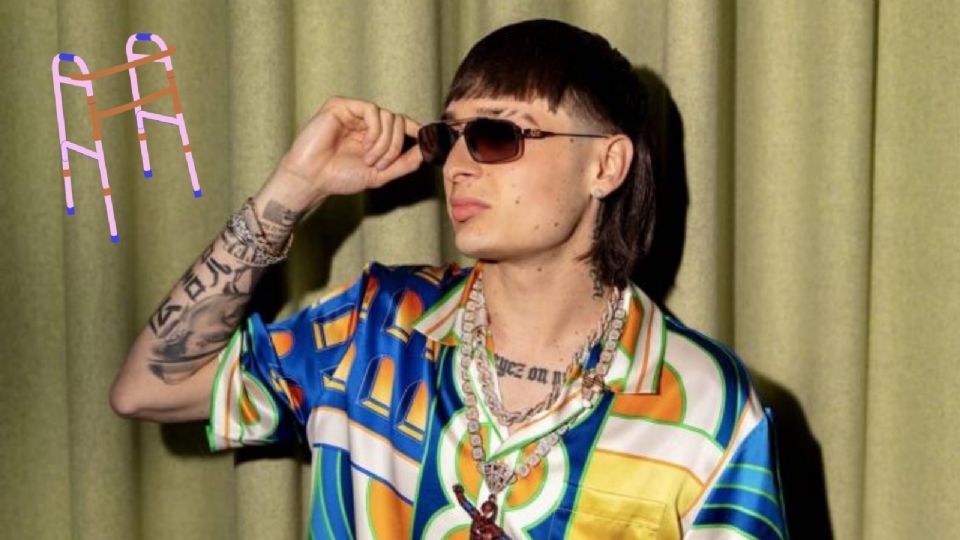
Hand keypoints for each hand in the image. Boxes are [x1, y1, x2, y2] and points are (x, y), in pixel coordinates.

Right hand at [271, 96, 423, 211]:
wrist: (313, 179)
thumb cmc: (340, 177)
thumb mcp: (380, 174)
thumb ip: (404, 163)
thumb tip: (427, 149)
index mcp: (373, 134)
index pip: (401, 124)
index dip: (416, 129)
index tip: (428, 138)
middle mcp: (364, 121)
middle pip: (397, 121)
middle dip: (395, 146)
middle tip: (381, 164)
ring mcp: (353, 112)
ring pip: (388, 116)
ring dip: (385, 143)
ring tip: (369, 160)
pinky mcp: (341, 106)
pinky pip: (372, 110)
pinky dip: (374, 131)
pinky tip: (364, 147)